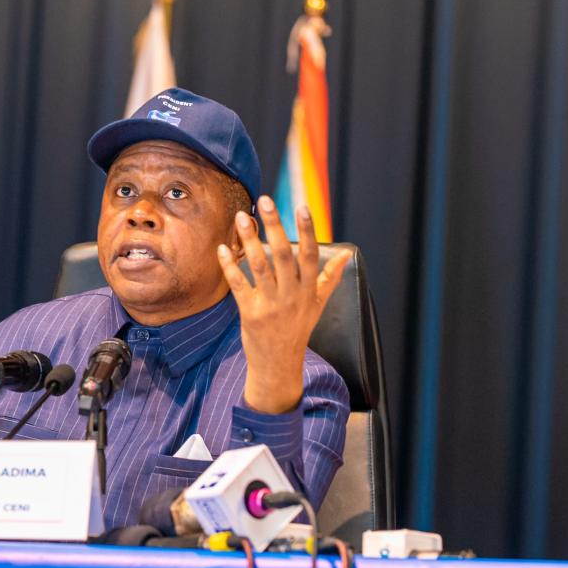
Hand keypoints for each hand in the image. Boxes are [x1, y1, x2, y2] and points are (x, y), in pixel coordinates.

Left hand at [217, 195, 351, 413]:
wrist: (279, 366)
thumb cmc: (298, 330)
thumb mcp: (318, 305)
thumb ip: (330, 278)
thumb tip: (346, 256)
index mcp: (309, 291)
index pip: (310, 255)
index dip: (307, 230)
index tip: (302, 207)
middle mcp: (292, 296)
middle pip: (283, 255)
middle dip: (274, 226)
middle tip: (264, 201)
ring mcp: (271, 305)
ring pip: (259, 266)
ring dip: (249, 239)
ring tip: (241, 217)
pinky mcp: (250, 314)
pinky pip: (239, 285)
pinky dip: (230, 266)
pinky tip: (222, 248)